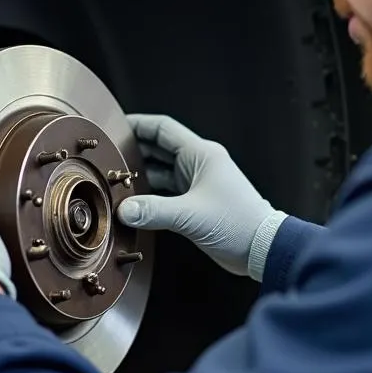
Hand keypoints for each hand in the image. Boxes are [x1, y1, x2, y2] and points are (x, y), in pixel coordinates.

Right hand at [116, 114, 286, 279]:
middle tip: (109, 155)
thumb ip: (155, 211)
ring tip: (116, 178)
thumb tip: (123, 209)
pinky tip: (135, 201)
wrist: (262, 247)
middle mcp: (199, 164)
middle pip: (160, 148)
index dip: (139, 124)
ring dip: (142, 174)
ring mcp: (199, 183)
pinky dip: (152, 193)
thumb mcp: (191, 215)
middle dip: (135, 150)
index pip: (163, 129)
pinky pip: (169, 191)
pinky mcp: (198, 202)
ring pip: (163, 171)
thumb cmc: (237, 223)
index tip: (116, 127)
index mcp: (201, 155)